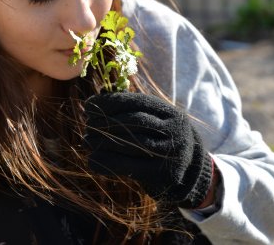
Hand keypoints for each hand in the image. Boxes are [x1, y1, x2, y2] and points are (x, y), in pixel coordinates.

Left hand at [84, 92, 213, 208]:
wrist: (187, 172)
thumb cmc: (159, 140)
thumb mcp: (152, 121)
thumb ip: (129, 110)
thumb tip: (92, 101)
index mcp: (170, 112)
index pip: (136, 101)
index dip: (109, 102)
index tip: (88, 105)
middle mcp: (175, 130)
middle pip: (135, 121)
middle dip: (106, 121)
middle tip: (87, 125)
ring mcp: (171, 152)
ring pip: (132, 143)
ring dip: (104, 141)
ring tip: (86, 141)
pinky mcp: (163, 173)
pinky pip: (130, 166)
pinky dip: (107, 162)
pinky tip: (91, 160)